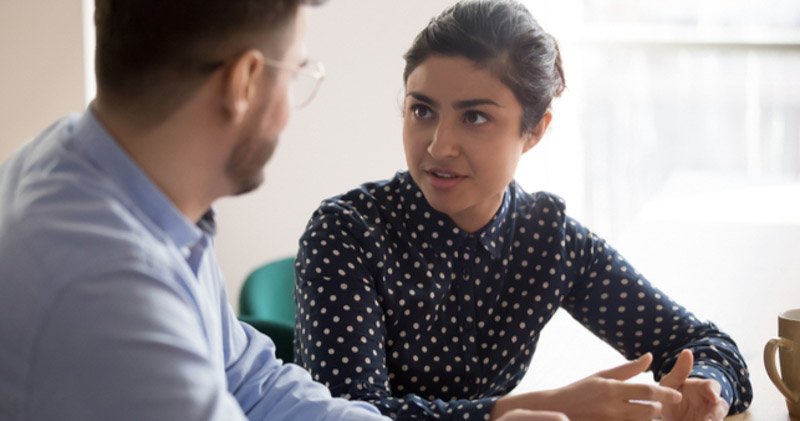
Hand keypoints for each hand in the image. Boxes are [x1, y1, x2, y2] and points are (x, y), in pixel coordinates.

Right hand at [491, 353, 681, 420]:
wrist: (556, 410)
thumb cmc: (580, 390)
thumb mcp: (601, 376)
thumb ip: (628, 369)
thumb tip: (650, 356)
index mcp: (611, 388)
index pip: (647, 390)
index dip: (666, 393)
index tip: (677, 396)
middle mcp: (612, 407)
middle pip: (649, 411)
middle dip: (658, 409)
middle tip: (658, 406)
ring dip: (648, 418)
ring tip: (646, 413)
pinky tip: (633, 418)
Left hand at [660, 349, 729, 420]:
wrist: (667, 414)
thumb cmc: (671, 393)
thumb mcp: (670, 382)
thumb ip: (679, 370)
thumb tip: (687, 351)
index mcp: (705, 389)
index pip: (714, 387)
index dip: (713, 391)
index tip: (711, 396)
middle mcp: (712, 405)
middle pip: (720, 409)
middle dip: (715, 415)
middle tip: (708, 420)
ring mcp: (710, 417)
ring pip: (716, 420)